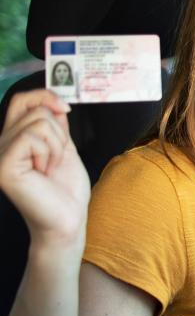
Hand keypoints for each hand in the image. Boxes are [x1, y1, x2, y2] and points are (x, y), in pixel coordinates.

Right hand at [0, 90, 89, 245]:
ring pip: (38, 122)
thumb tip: (54, 102)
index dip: (45, 96)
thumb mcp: (64, 148)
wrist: (67, 219)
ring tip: (49, 168)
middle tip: (55, 158)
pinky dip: (49, 153)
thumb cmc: (66, 189)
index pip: (21, 100)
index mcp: (14, 138)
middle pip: (34, 109)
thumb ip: (56, 125)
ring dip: (56, 146)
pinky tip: (44, 172)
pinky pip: (33, 137)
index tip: (66, 109)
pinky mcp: (3, 164)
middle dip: (58, 131)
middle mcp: (1, 143)